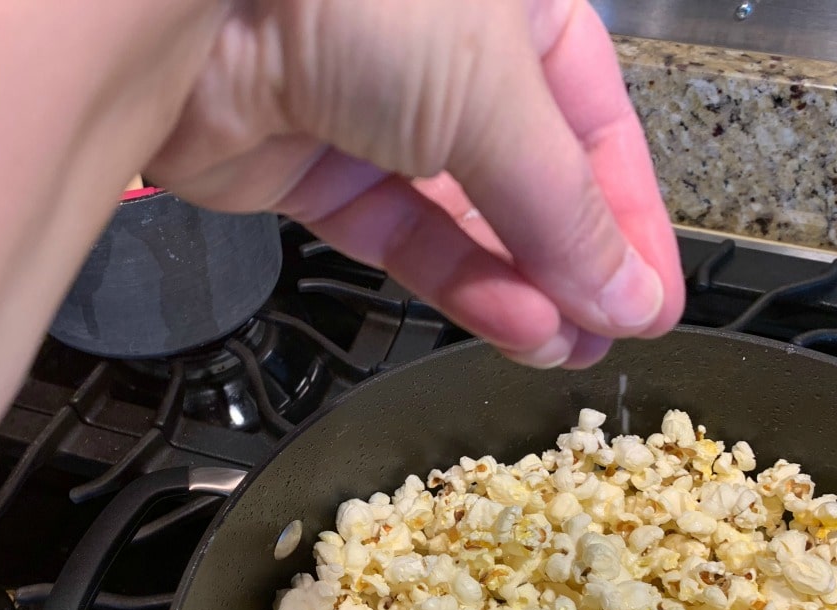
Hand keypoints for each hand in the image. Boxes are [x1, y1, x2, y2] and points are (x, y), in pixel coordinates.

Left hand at [147, 0, 683, 367]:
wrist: (182, 7)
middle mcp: (447, 58)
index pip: (595, 122)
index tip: (654, 291)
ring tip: (567, 349)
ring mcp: (379, 119)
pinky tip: (515, 328)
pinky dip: (459, 286)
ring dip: (522, 290)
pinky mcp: (321, 176)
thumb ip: (562, 207)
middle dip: (573, 264)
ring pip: (469, 222)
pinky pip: (407, 240)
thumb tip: (628, 293)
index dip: (629, 214)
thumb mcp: (496, 94)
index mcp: (513, 8)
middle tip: (611, 334)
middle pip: (530, 180)